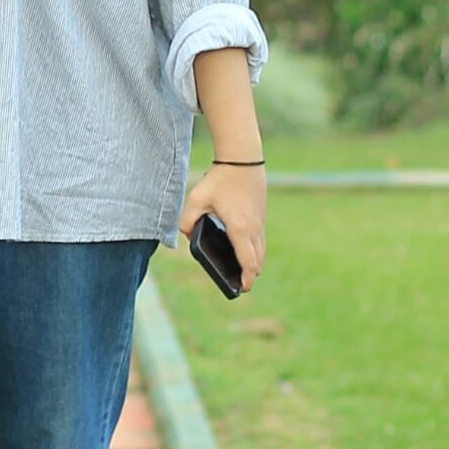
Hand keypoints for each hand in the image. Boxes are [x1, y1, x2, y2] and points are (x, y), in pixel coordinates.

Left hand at [179, 161, 266, 290]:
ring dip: (254, 263)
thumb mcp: (197, 199)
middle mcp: (254, 229)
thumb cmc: (220, 179)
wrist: (243, 160)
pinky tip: (243, 249)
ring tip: (240, 269)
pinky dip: (255, 251)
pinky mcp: (261, 216)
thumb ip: (187, 220)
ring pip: (261, 252)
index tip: (240, 288)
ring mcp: (260, 223)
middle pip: (258, 262)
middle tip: (238, 283)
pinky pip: (261, 241)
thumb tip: (186, 234)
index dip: (246, 279)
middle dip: (250, 275)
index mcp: (240, 229)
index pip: (249, 263)